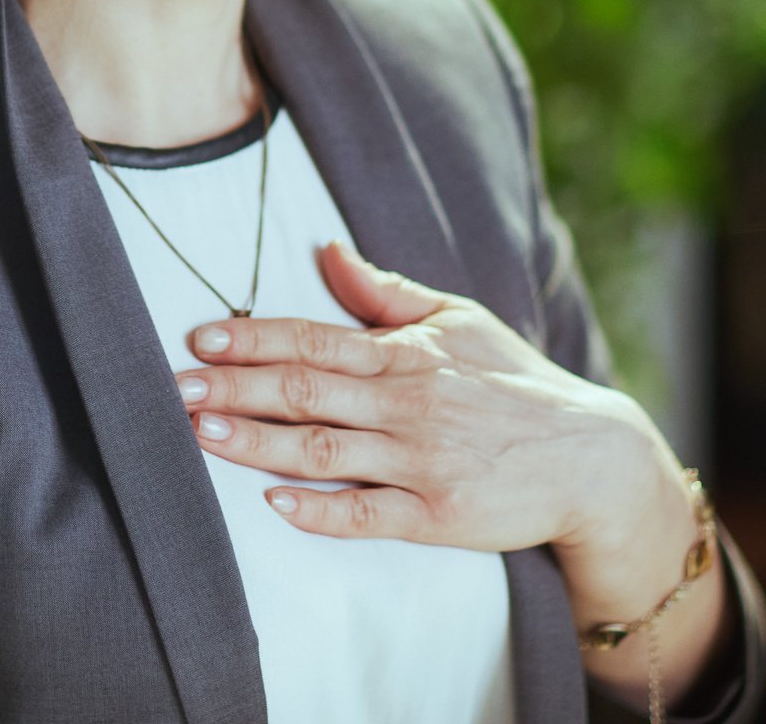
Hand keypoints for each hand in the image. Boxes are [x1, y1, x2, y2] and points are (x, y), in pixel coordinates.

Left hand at [175, 239, 685, 566]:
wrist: (591, 459)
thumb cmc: (517, 384)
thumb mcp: (459, 320)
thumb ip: (386, 292)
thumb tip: (326, 249)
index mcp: (406, 353)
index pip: (314, 339)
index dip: (253, 338)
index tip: (200, 339)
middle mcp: (407, 403)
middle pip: (305, 391)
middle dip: (234, 388)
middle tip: (174, 389)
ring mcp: (420, 461)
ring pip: (323, 450)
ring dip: (257, 442)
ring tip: (201, 434)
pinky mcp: (437, 516)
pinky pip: (367, 514)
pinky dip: (320, 510)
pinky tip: (275, 503)